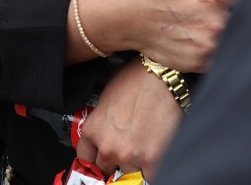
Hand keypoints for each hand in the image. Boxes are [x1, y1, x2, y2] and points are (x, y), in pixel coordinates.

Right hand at [73, 0, 244, 70]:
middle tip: (244, 6)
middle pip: (249, 18)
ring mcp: (207, 47)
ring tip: (230, 23)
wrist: (120, 17)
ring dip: (237, 32)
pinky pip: (222, 58)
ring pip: (237, 40)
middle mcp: (215, 24)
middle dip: (250, 11)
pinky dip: (223, 50)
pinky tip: (215, 39)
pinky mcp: (198, 63)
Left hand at [75, 59, 182, 181]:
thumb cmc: (139, 77)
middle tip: (126, 148)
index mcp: (94, 129)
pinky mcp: (152, 160)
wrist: (164, 75)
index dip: (95, 157)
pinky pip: (147, 177)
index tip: (101, 158)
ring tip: (143, 147)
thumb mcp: (108, 91)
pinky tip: (153, 158)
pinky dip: (149, 170)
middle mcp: (108, 145)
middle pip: (105, 168)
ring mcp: (129, 155)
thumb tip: (102, 119)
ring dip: (134, 164)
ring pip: (127, 173)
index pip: (85, 158)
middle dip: (115, 160)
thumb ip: (101, 115)